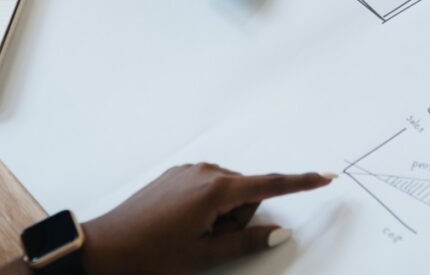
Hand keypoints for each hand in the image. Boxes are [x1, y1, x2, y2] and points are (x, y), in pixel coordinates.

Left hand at [81, 163, 334, 274]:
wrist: (103, 249)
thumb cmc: (152, 257)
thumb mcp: (204, 257)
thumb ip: (245, 242)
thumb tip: (278, 233)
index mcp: (216, 190)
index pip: (270, 184)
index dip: (301, 183)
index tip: (327, 176)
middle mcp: (205, 172)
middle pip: (248, 191)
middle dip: (241, 217)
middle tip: (211, 242)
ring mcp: (189, 171)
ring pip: (228, 190)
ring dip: (223, 213)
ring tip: (192, 235)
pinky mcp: (176, 175)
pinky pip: (208, 186)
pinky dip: (208, 206)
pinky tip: (182, 225)